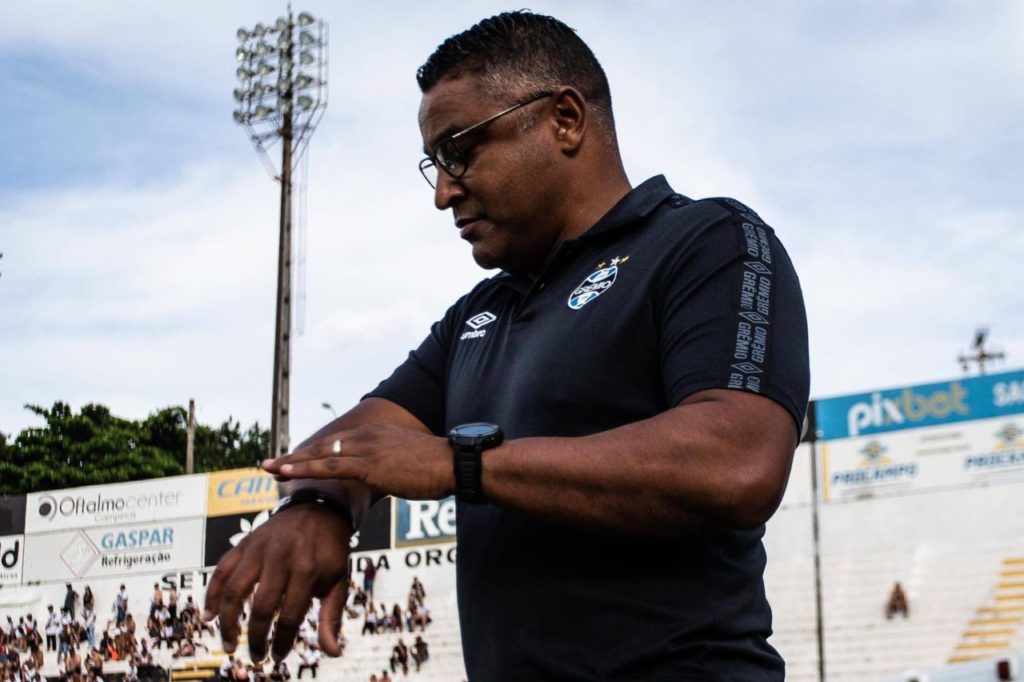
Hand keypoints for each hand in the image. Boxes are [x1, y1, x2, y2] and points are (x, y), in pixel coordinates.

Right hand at [203, 505, 350, 661]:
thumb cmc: (329, 551)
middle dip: (257, 637)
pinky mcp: (244, 543)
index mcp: (307, 569)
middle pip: (262, 607)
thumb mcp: (338, 581)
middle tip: (256, 656)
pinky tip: (208, 617)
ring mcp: (259, 549)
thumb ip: (331, 617)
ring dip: (228, 622)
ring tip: (229, 645)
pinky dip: (211, 594)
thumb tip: (332, 653)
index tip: (277, 656)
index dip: (282, 641)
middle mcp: (280, 558)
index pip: (291, 616)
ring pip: (234, 591)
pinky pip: (221, 570)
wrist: (319, 508)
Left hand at [262, 423, 453, 500]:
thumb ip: (389, 468)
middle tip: (268, 463)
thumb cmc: (436, 468)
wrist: (453, 464)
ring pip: (320, 455)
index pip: (336, 443)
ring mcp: (366, 449)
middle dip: (294, 456)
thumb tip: (382, 481)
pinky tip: (286, 473)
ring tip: (268, 468)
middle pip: (322, 446)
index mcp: (376, 435)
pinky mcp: (368, 464)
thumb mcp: (407, 464)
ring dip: (291, 462)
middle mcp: (367, 436)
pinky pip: (329, 467)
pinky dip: (303, 469)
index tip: (293, 460)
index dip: (313, 453)